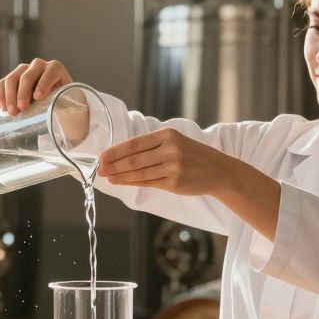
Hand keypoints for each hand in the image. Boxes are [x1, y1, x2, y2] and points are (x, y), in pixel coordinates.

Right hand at [0, 58, 72, 115]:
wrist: (54, 104)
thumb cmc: (64, 105)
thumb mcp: (68, 103)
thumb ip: (66, 105)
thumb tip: (59, 112)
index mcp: (56, 69)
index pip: (50, 72)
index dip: (43, 84)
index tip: (38, 98)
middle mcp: (39, 66)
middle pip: (27, 75)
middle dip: (23, 92)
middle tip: (22, 108)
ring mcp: (24, 71)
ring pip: (12, 79)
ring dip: (10, 96)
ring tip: (12, 112)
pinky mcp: (13, 78)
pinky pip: (2, 83)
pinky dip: (1, 95)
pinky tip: (3, 108)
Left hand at [97, 128, 230, 196]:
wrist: (218, 170)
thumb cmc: (193, 155)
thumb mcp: (175, 141)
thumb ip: (152, 146)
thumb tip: (123, 154)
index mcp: (167, 135)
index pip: (135, 143)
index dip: (116, 151)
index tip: (102, 156)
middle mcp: (170, 149)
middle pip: (134, 159)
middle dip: (114, 165)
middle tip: (100, 169)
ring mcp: (173, 167)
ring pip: (139, 172)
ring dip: (120, 176)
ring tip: (108, 177)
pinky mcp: (175, 182)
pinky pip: (148, 182)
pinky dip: (132, 183)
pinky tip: (122, 182)